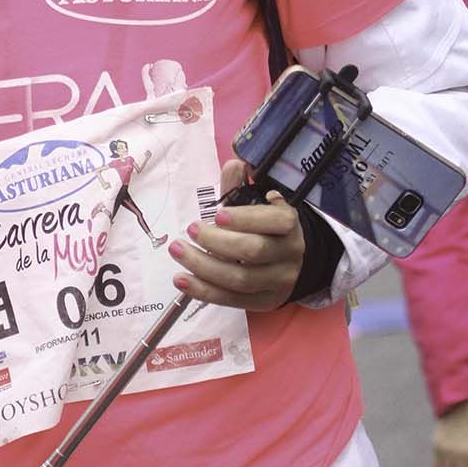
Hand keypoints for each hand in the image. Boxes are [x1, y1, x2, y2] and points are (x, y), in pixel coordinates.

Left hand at [168, 159, 304, 310]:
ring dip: (203, 267)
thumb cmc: (263, 224)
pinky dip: (204, 291)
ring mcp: (280, 281)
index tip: (217, 215)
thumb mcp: (255, 200)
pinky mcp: (266, 302)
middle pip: (253, 251)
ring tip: (178, 251)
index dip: (245, 218)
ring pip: (240, 279)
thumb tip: (235, 164)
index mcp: (289, 223)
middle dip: (216, 242)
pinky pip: (233, 300)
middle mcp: (289, 253)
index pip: (274, 220)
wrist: (286, 259)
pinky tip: (182, 279)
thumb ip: (240, 184)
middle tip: (190, 230)